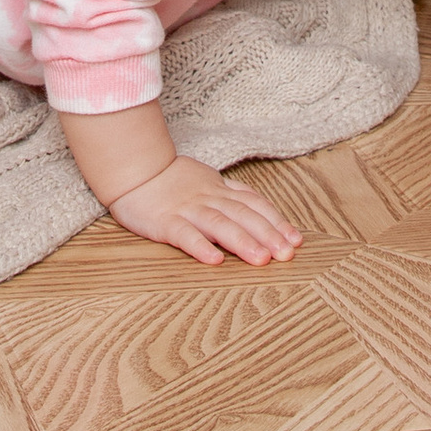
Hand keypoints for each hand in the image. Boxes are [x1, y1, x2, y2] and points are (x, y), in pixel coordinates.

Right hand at [102, 153, 302, 266]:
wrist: (134, 168)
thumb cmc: (172, 179)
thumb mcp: (207, 180)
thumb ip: (232, 194)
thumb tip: (261, 209)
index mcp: (220, 190)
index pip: (254, 205)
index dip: (276, 222)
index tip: (295, 240)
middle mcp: (208, 198)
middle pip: (243, 216)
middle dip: (268, 235)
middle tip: (287, 255)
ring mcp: (187, 209)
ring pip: (220, 224)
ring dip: (243, 242)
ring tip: (261, 260)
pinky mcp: (164, 222)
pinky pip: (184, 234)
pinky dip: (201, 246)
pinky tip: (215, 261)